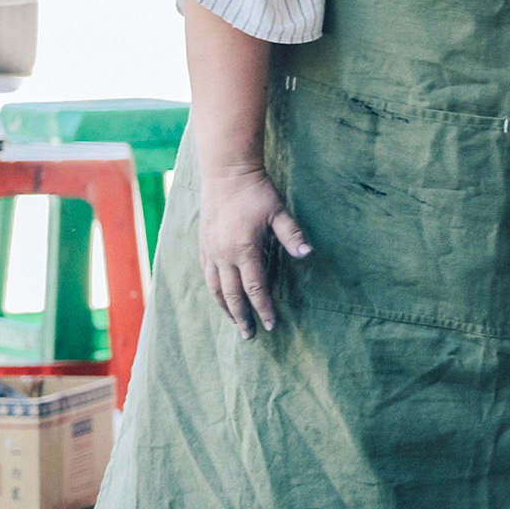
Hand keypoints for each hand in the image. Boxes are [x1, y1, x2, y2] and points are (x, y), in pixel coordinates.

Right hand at [199, 163, 309, 333]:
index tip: (271, 325)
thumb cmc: (256, 191)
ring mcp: (210, 250)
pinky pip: (206, 273)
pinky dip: (213, 288)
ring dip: (224, 307)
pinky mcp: (203, 243)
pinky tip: (218, 294)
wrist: (226, 172)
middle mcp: (222, 255)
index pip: (254, 288)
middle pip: (231, 295)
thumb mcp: (278, 212)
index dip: (263, 308)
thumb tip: (306, 252)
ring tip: (233, 321)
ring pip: (214, 287)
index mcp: (243, 250)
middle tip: (249, 336)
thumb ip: (291, 234)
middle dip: (241, 317)